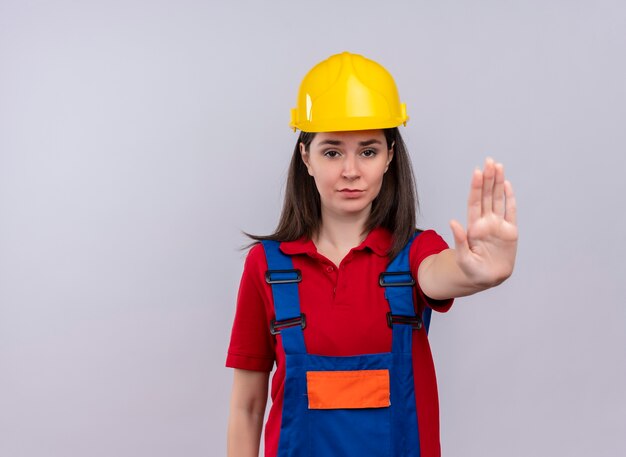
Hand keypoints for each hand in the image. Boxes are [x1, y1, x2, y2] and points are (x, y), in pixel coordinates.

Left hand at [449, 158, 517, 287]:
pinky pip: (511, 212)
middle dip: (488, 179)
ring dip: (498, 183)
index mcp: (474, 227)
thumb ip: (460, 241)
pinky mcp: (510, 231)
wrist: (488, 278)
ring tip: (498, 166)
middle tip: (489, 161)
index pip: (475, 202)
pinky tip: (507, 184)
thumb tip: (452, 222)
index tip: (477, 172)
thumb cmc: (472, 270)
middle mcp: (485, 222)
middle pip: (487, 196)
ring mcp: (498, 225)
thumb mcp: (463, 259)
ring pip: (498, 200)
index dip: (476, 187)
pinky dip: (510, 198)